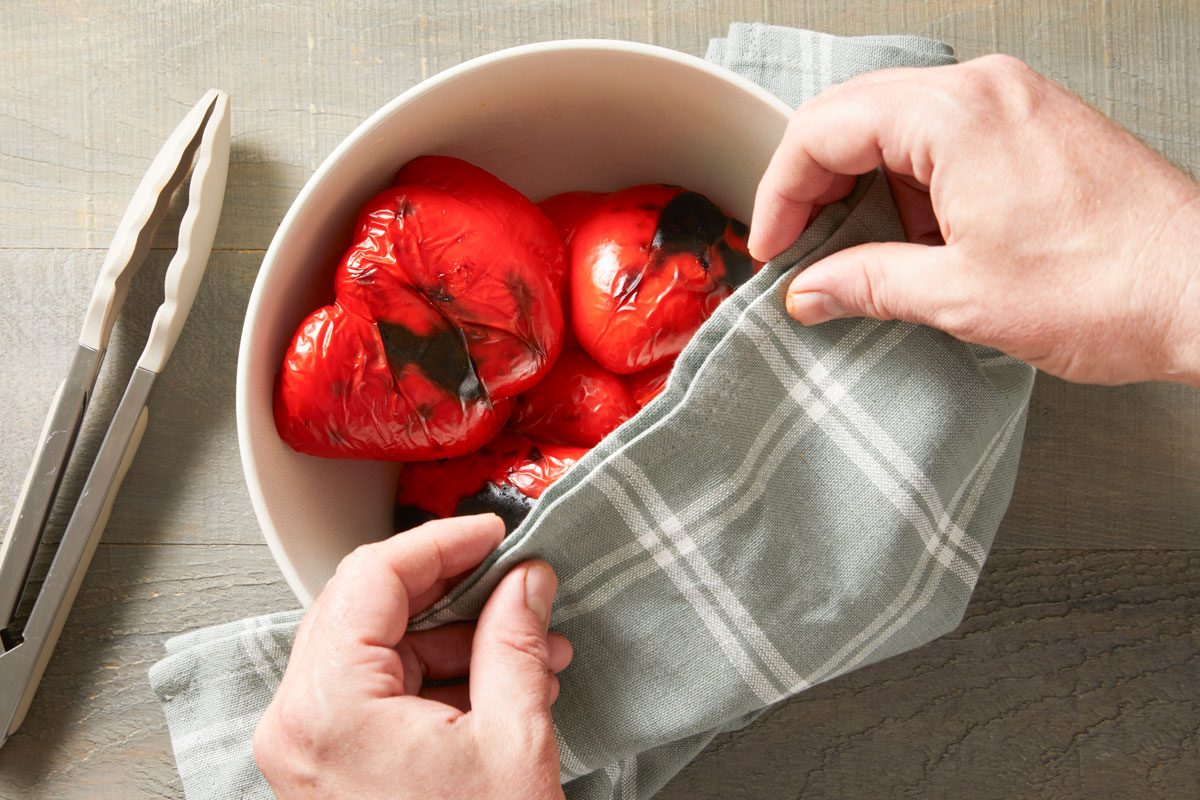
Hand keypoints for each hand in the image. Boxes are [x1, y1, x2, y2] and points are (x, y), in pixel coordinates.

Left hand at [253, 514, 572, 798]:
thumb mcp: (513, 741)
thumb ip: (516, 642)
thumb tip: (524, 581)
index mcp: (328, 710)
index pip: (373, 577)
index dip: (441, 541)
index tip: (491, 532)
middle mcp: (299, 724)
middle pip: (367, 605)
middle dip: (451, 588)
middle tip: (510, 577)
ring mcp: (309, 746)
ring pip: (377, 645)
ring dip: (453, 635)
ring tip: (529, 644)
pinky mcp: (329, 764)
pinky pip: (378, 689)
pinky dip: (437, 674)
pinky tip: (499, 679)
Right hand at [751, 54, 1199, 385]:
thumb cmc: (1112, 285)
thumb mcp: (962, 295)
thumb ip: (867, 284)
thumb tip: (810, 291)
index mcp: (956, 115)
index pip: (824, 131)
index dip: (781, 193)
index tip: (773, 246)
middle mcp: (986, 91)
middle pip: (854, 117)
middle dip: (814, 184)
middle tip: (799, 248)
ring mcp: (1016, 104)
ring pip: (898, 126)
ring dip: (866, 187)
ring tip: (863, 254)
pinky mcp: (1036, 130)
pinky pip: (946, 139)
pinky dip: (913, 185)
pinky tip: (917, 240)